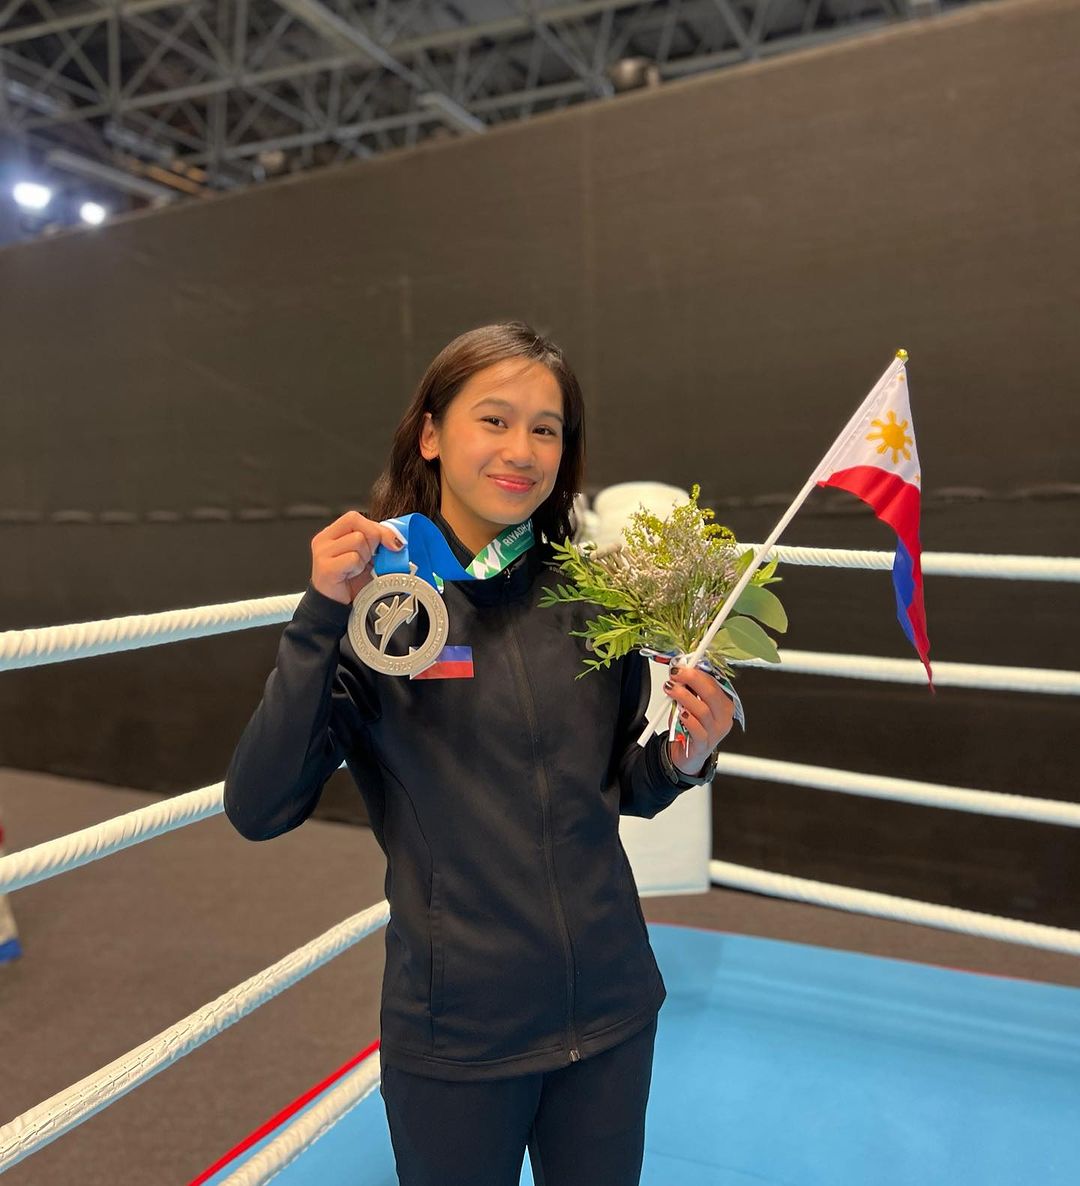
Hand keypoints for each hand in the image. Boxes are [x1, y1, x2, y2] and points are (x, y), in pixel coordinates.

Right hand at [310, 511, 405, 604]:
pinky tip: (352, 575)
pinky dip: (358, 568)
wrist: (338, 606)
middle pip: (356, 523)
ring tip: (358, 569)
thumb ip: (376, 542)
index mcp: (332, 533)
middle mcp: (324, 540)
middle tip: (370, 558)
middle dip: (372, 540)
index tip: (392, 543)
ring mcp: (322, 553)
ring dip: (364, 557)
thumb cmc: (352, 581)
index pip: (354, 517)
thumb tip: (397, 538)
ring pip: (357, 540)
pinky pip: (353, 558)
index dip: (377, 527)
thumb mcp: (367, 556)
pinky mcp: (326, 568)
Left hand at [662, 661, 734, 776]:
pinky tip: (680, 713)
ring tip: (671, 689)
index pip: (714, 682)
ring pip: (703, 710)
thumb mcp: (689, 704)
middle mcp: (723, 717)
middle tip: (675, 674)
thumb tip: (679, 670)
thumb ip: (687, 689)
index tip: (681, 666)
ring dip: (684, 697)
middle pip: (711, 693)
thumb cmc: (690, 726)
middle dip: (691, 679)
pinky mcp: (704, 745)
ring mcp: (715, 732)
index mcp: (723, 703)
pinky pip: (698, 730)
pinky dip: (688, 720)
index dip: (697, 672)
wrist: (688, 755)